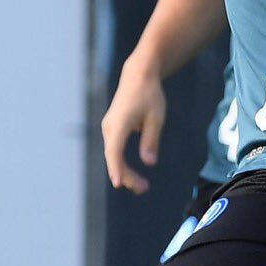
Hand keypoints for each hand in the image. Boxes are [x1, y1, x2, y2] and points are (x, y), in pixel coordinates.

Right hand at [102, 60, 166, 194]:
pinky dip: (122, 162)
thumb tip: (149, 162)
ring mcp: (109, 128)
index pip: (115, 151)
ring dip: (124, 171)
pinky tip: (132, 175)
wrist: (138, 76)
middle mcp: (109, 127)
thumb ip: (151, 139)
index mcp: (120, 123)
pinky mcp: (112, 128)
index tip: (119, 183)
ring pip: (113, 155)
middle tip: (143, 189)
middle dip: (126, 175)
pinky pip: (115, 149)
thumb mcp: (156, 117)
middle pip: (113, 157)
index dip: (117, 168)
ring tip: (141, 187)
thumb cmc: (149, 94)